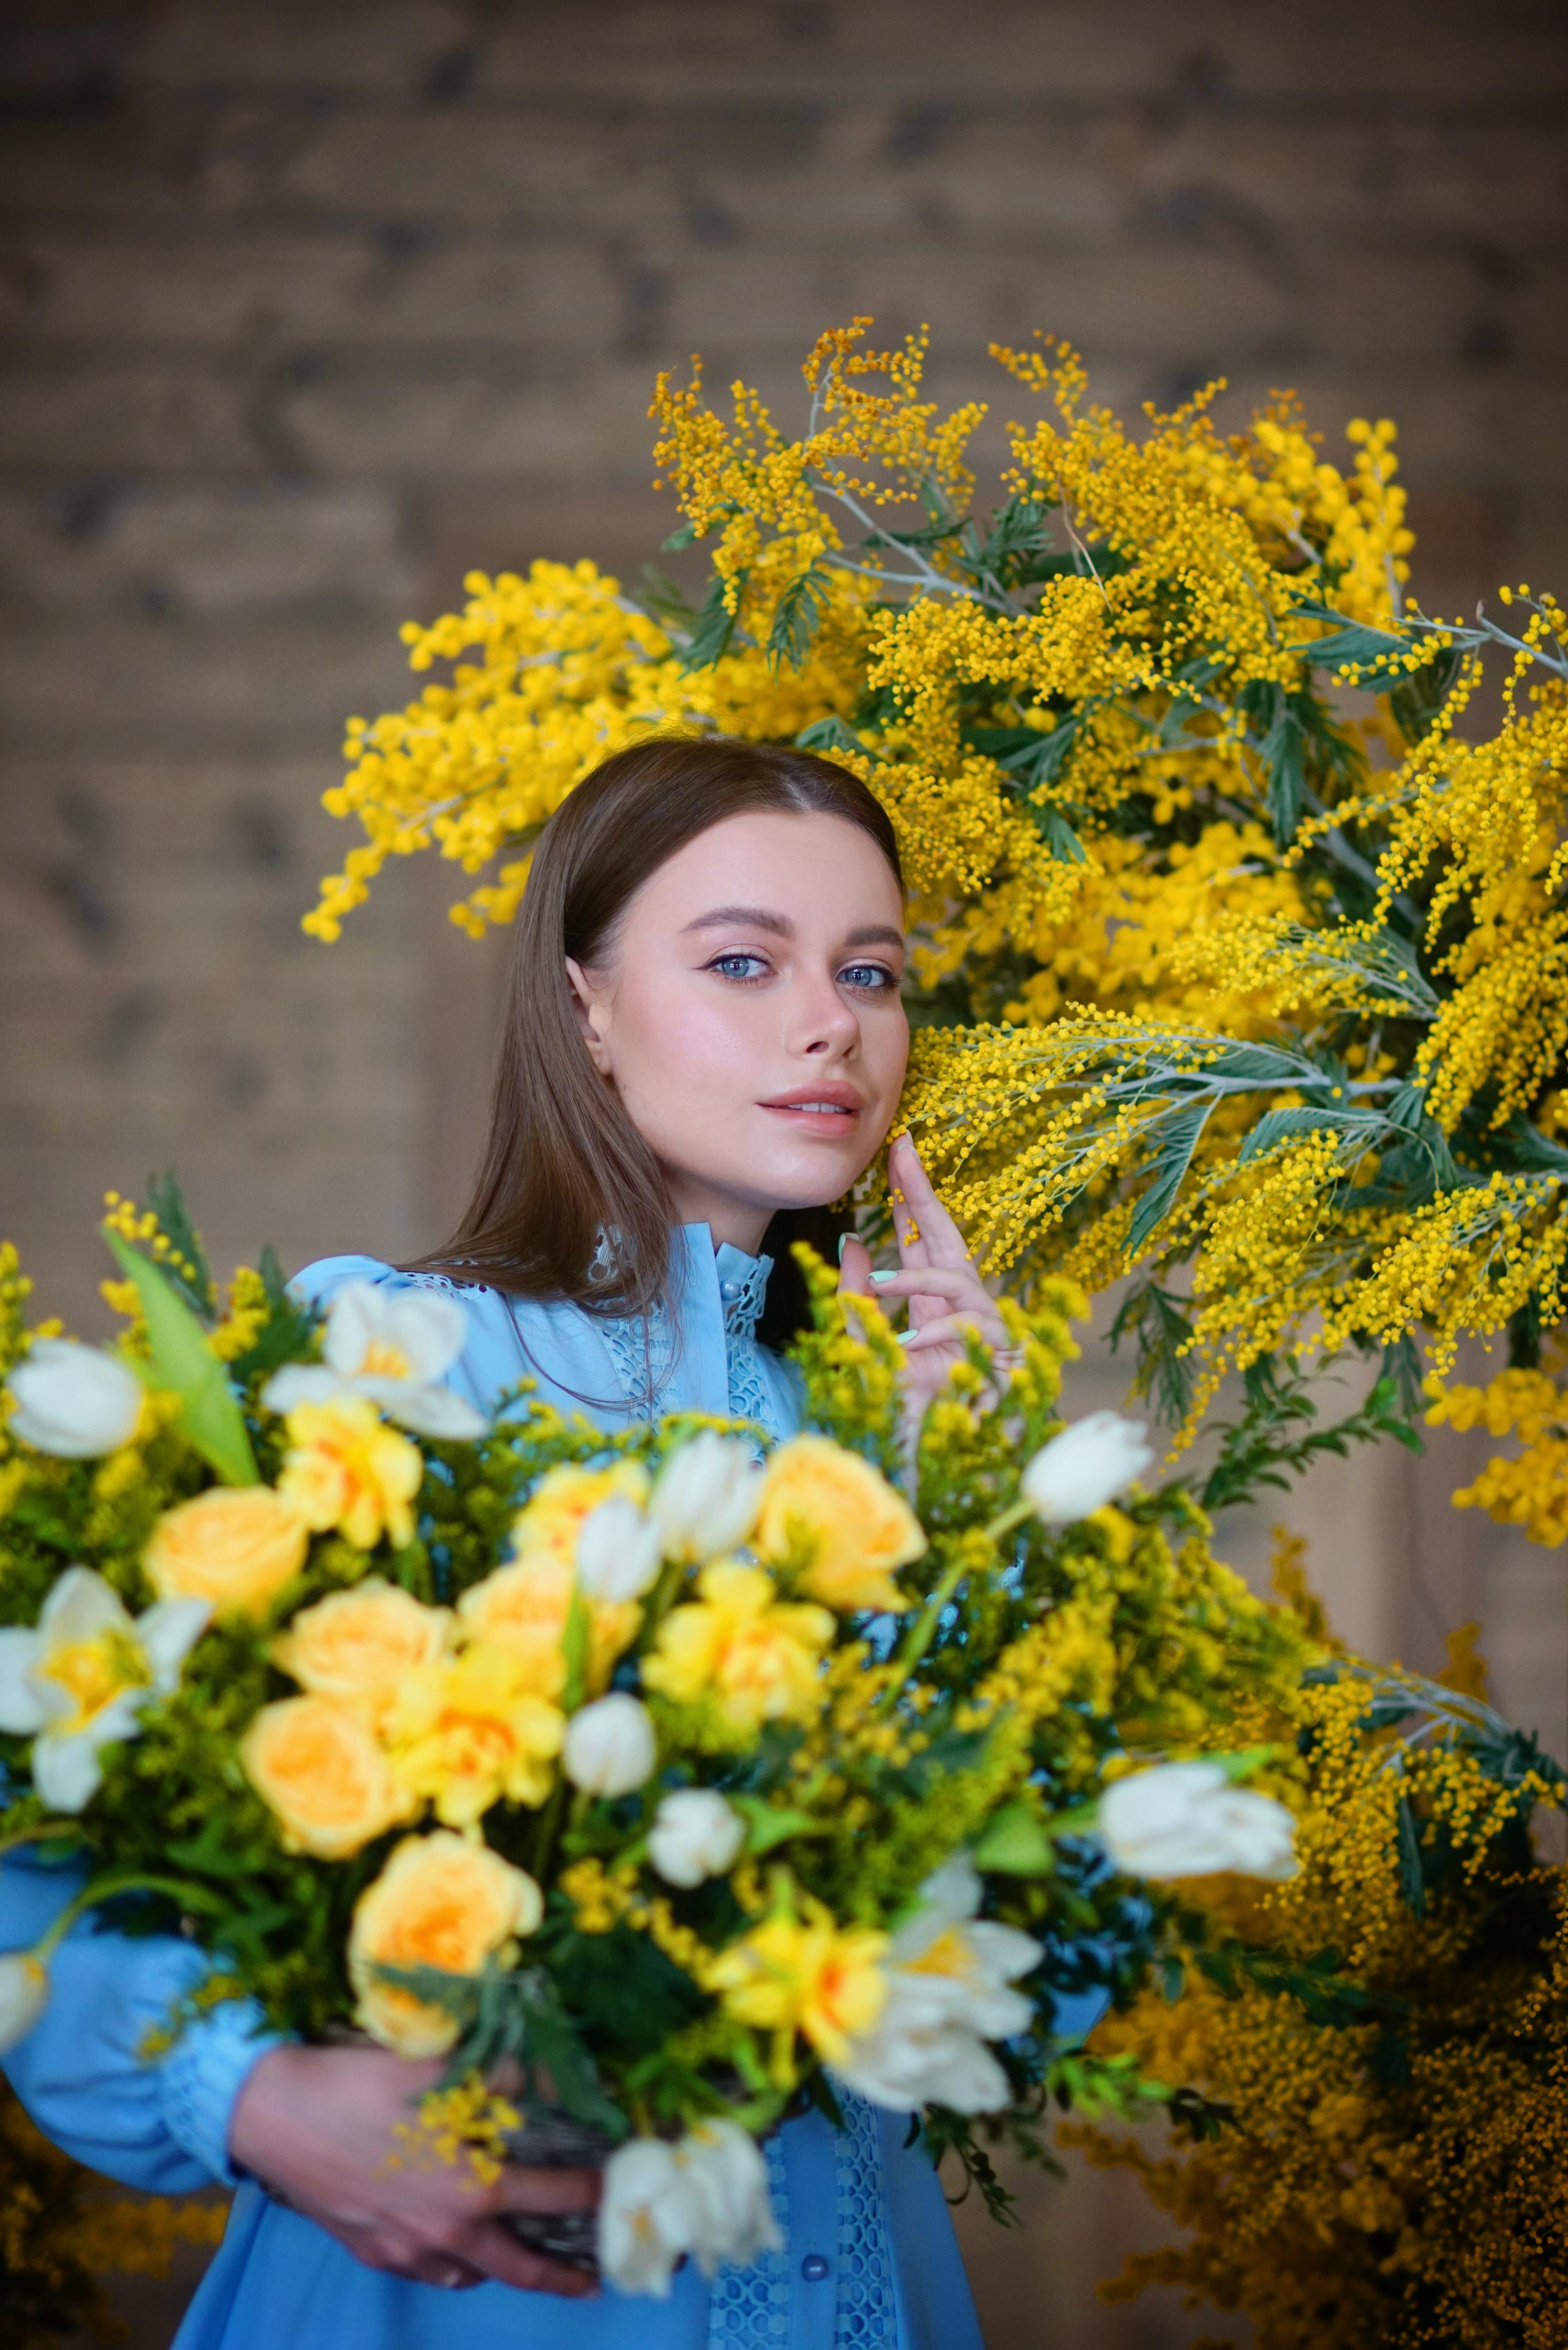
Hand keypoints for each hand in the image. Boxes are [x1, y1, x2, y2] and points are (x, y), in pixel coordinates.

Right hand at [228, 2043, 599, 2296]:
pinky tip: (455, 2251)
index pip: (552, 2197)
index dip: (588, 2192)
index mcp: (472, 2187)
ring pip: (468, 2274)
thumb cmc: (361, 2085)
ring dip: (500, 2267)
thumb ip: (500, 2075)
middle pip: (519, 2266)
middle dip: (561, 2276)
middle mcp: (445, 2231)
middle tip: (591, 2282)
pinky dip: (451, 2266)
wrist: (276, 2114)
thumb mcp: (440, 2068)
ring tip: (522, 2256)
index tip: (612, 2191)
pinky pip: (426, 2271)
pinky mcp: (371, 2252)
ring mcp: (405, 2249)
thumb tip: (545, 2075)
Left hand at [838, 1132, 1014, 1429]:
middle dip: (923, 1193)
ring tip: (881, 1288)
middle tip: (901, 1152)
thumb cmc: (906, 1399)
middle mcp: (961, 1301)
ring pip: (956, 1281)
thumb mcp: (867, 1341)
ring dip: (916, 1281)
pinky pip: (967, 1329)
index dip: (913, 1191)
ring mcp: (982, 1324)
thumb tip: (854, 1242)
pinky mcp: (997, 1354)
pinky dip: (936, 1334)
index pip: (922, 1233)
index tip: (899, 1147)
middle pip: (945, 1235)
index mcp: (933, 1297)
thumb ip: (858, 1295)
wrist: (934, 1451)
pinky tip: (912, 1344)